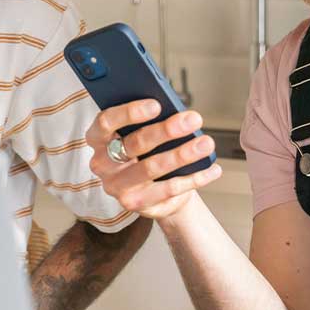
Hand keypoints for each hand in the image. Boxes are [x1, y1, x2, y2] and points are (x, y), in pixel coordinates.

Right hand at [85, 98, 221, 219]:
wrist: (151, 188)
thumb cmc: (146, 149)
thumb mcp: (139, 130)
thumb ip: (147, 118)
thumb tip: (173, 108)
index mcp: (98, 138)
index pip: (106, 122)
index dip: (129, 112)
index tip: (157, 104)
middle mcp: (102, 164)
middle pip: (134, 144)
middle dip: (166, 130)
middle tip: (192, 119)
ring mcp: (117, 187)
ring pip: (152, 168)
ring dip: (183, 154)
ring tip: (206, 144)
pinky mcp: (136, 204)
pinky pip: (169, 189)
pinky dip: (194, 178)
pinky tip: (212, 168)